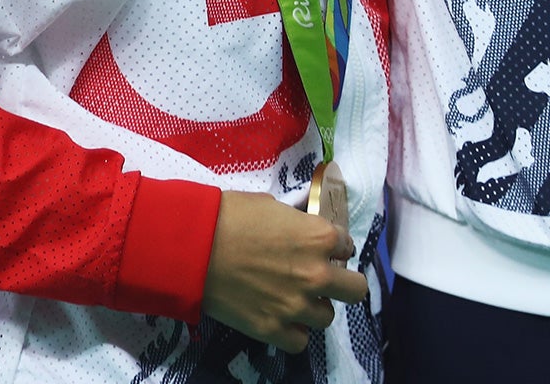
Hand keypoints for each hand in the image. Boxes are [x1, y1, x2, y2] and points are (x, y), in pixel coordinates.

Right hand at [201, 189, 367, 352]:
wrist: (194, 247)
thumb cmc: (230, 216)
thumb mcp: (273, 207)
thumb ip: (297, 225)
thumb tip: (300, 233)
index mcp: (320, 237)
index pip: (347, 246)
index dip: (334, 246)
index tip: (322, 248)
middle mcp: (316, 274)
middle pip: (355, 290)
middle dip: (343, 282)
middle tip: (324, 278)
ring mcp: (296, 305)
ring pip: (327, 317)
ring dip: (314, 307)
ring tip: (296, 298)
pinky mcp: (272, 329)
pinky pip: (299, 342)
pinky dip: (292, 331)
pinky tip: (281, 318)